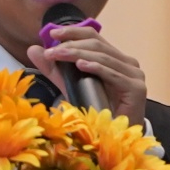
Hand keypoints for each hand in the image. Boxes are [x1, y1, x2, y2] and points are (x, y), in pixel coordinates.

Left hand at [27, 24, 148, 127]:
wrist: (116, 138)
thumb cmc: (97, 112)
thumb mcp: (72, 86)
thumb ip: (55, 69)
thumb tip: (33, 49)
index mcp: (115, 58)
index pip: (95, 37)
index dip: (73, 31)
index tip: (52, 33)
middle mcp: (128, 63)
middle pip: (97, 44)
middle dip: (71, 45)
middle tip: (51, 51)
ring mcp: (135, 74)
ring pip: (103, 57)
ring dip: (77, 54)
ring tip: (58, 56)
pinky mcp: (136, 88)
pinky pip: (114, 74)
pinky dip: (96, 68)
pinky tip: (81, 65)